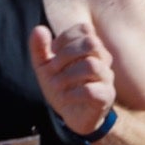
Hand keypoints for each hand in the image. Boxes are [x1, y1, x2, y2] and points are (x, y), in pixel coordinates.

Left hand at [29, 23, 116, 137]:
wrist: (74, 115)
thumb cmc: (63, 87)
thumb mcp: (46, 68)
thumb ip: (40, 49)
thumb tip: (38, 29)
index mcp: (91, 49)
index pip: (85, 29)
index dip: (65, 38)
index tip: (53, 53)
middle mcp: (102, 60)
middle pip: (91, 43)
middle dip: (66, 55)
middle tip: (52, 69)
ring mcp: (106, 78)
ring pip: (92, 65)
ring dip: (67, 75)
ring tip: (56, 85)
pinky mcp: (105, 97)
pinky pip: (92, 90)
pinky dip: (73, 93)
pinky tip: (65, 97)